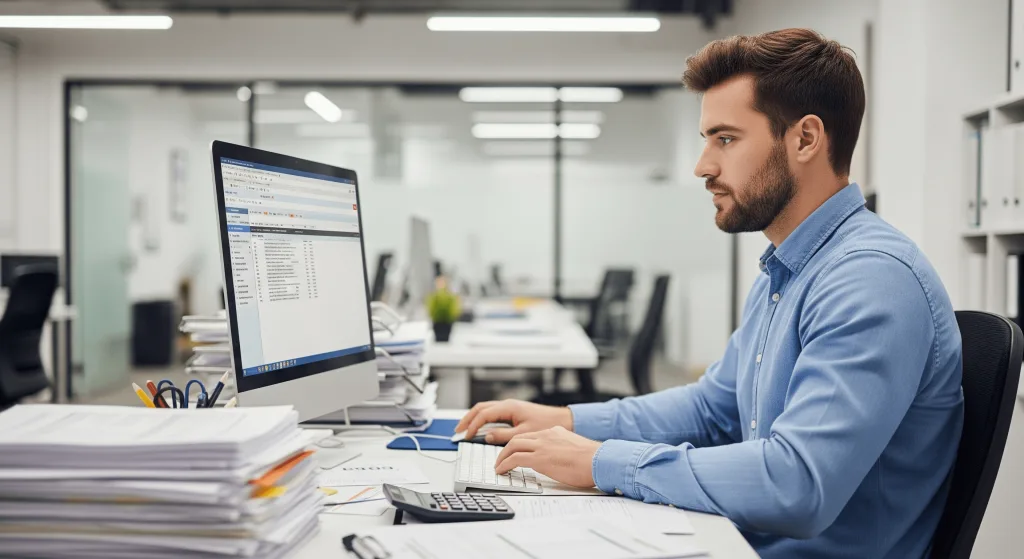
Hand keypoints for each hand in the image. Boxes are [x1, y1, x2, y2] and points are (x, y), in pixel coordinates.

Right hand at [455, 399, 572, 444]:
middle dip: (467, 418)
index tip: (465, 436)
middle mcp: (508, 404)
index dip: (472, 425)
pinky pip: (493, 413)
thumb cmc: (546, 424)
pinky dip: (483, 419)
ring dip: (474, 418)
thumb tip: (486, 436)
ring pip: (486, 409)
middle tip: (457, 429)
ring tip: (465, 428)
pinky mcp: (514, 412)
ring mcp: (510, 407)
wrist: (563, 420)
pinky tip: (481, 427)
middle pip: (480, 408)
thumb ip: (503, 435)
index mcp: (509, 407)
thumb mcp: (523, 434)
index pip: (483, 414)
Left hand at [494, 426, 600, 487]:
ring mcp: (542, 445)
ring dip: (502, 457)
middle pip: (518, 438)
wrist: (599, 460)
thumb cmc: (592, 460)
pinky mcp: (540, 458)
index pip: (530, 435)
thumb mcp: (574, 448)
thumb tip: (558, 459)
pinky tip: (502, 471)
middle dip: (506, 449)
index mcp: (555, 432)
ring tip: (498, 466)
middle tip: (501, 459)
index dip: (519, 444)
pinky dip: (505, 464)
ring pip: (513, 446)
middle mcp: (546, 435)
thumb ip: (562, 449)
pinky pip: (515, 459)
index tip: (514, 452)